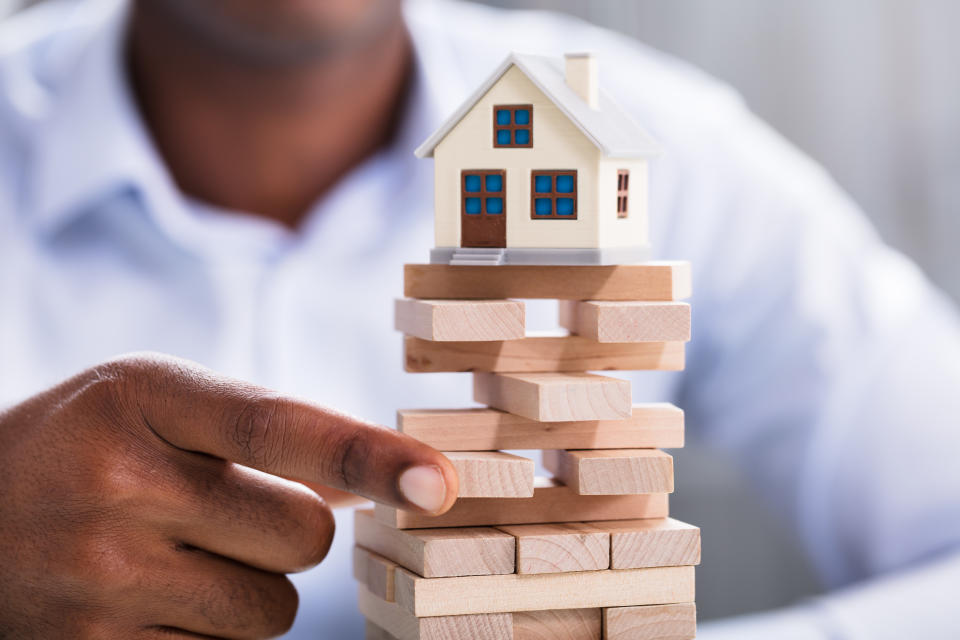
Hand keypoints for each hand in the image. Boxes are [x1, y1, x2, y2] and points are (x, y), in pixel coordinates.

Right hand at [0, 353, 457, 638]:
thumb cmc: (84, 444)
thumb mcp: (154, 401)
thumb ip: (259, 429)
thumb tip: (370, 478)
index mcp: (140, 397)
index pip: (276, 427)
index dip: (368, 456)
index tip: (437, 482)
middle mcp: (115, 484)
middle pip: (303, 536)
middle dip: (292, 531)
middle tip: (229, 514)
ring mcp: (97, 579)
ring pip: (273, 610)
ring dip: (253, 589)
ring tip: (180, 555)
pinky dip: (210, 633)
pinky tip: (152, 597)